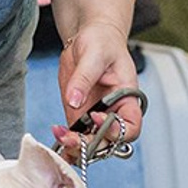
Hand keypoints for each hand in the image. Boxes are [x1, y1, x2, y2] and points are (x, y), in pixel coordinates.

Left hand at [54, 23, 141, 160]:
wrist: (88, 39)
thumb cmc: (102, 42)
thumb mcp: (94, 53)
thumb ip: (85, 77)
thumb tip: (74, 99)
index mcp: (127, 99)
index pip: (131, 127)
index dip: (116, 131)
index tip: (97, 117)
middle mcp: (113, 113)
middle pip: (108, 143)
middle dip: (90, 145)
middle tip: (70, 136)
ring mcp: (95, 119)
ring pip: (91, 145)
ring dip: (75, 147)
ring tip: (60, 135)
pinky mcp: (79, 118)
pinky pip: (75, 138)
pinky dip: (66, 145)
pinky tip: (57, 139)